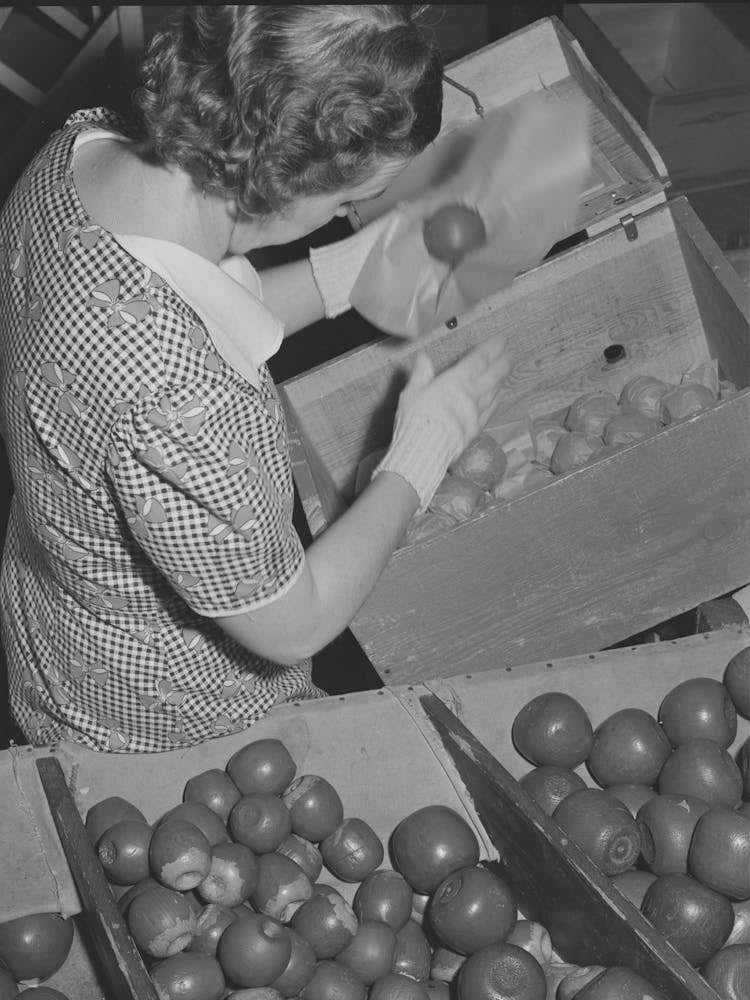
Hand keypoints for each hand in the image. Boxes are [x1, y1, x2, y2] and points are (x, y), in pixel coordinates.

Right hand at [398, 331, 510, 458]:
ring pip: (494, 391)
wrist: (426, 449)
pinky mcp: (475, 428)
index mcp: (455, 381)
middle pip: (492, 375)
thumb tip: (423, 358)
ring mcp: (475, 411)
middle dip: (502, 362)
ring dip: (501, 379)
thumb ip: (421, 374)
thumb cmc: (416, 418)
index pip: (478, 360)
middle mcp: (470, 394)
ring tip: (507, 371)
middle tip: (510, 353)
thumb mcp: (412, 392)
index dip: (491, 349)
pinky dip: (496, 400)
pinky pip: (490, 410)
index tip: (501, 341)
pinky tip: (499, 396)